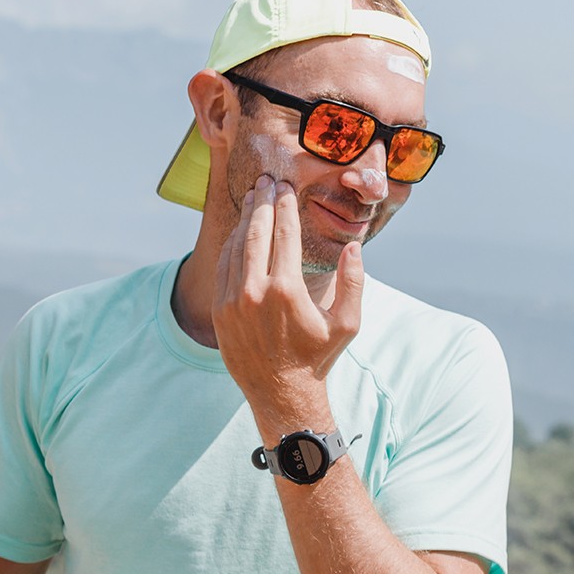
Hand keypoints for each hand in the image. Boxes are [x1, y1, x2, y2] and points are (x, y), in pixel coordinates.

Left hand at [213, 174, 363, 435]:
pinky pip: (223, 267)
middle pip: (256, 232)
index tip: (285, 187)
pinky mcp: (219, 310)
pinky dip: (231, 244)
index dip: (284, 206)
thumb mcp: (347, 324)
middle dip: (261, 202)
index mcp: (288, 290)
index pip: (284, 234)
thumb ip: (354, 282)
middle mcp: (256, 291)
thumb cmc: (318, 357)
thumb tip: (354, 246)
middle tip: (265, 180)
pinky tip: (240, 231)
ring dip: (245, 219)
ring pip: (236, 246)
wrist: (281, 393)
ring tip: (253, 198)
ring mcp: (233, 300)